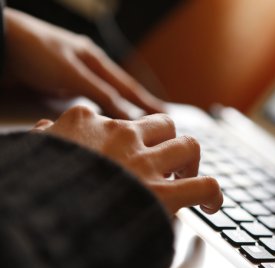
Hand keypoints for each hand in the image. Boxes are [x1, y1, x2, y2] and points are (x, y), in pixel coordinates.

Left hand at [4, 8, 163, 118]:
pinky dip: (100, 111)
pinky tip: (103, 118)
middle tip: (157, 119)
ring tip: (135, 122)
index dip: (148, 102)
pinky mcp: (60, 85)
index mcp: (96, 61)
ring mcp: (75, 76)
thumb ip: (102, 94)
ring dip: (120, 110)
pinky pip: (88, 101)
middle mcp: (88, 68)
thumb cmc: (35, 52)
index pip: (129, 87)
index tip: (166, 114)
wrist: (1, 44)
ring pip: (105, 97)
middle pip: (120, 92)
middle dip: (138, 106)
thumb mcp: (73, 75)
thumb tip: (130, 116)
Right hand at [33, 106, 222, 213]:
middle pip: (163, 124)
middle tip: (166, 163)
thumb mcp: (34, 153)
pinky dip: (213, 194)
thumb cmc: (34, 189)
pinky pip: (204, 185)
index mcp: (86, 123)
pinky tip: (211, 204)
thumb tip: (44, 128)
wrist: (40, 221)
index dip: (129, 137)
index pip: (119, 119)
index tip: (130, 151)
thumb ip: (44, 139)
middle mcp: (120, 136)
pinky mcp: (162, 194)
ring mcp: (144, 163)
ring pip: (188, 146)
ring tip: (186, 177)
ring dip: (191, 162)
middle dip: (168, 142)